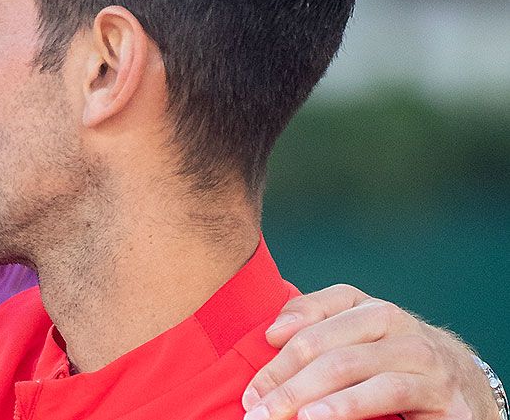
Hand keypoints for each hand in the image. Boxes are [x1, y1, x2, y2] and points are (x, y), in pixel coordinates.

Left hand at [243, 284, 491, 419]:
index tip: (252, 385)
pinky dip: (347, 406)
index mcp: (370, 308)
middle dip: (284, 381)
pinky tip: (318, 417)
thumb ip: (316, 323)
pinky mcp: (439, 391)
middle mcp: (397, 324)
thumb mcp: (355, 338)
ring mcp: (420, 356)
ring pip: (351, 367)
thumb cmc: (392, 362)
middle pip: (327, 347)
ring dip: (307, 394)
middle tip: (255, 410)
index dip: (279, 349)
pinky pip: (386, 392)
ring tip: (280, 415)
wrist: (465, 387)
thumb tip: (274, 332)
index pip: (316, 317)